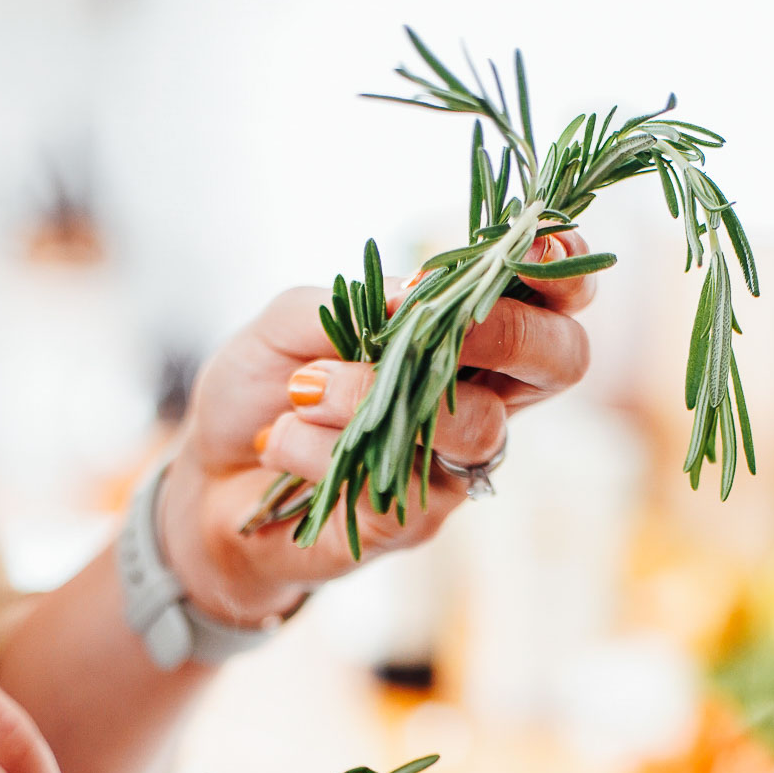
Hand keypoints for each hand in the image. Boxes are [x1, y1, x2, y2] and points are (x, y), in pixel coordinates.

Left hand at [159, 231, 594, 627]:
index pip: (550, 306)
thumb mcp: (292, 322)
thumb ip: (358, 299)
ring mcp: (449, 471)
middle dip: (508, 329)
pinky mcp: (408, 525)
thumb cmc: (263, 394)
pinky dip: (321, 448)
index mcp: (464, 344)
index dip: (563, 274)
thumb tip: (415, 294)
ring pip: (475, 428)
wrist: (210, 485)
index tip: (536, 247)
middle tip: (425, 315)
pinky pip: (395, 481)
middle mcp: (476, 406)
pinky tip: (278, 441)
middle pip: (560, 365)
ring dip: (376, 392)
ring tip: (302, 389)